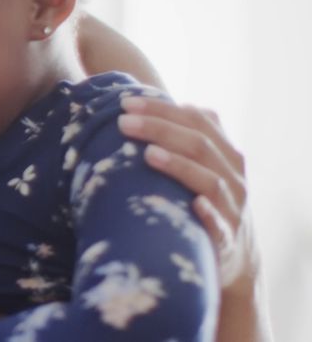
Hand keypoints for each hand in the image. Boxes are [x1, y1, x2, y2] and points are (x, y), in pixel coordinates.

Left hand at [118, 97, 258, 290]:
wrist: (233, 255)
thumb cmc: (200, 199)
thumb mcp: (198, 165)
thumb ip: (179, 137)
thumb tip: (137, 108)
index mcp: (224, 151)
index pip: (196, 120)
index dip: (162, 109)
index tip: (125, 102)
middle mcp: (233, 175)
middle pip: (199, 144)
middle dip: (160, 129)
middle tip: (124, 122)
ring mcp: (233, 207)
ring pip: (211, 180)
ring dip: (180, 166)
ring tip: (149, 154)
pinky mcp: (228, 238)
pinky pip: (221, 224)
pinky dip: (209, 213)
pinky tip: (194, 205)